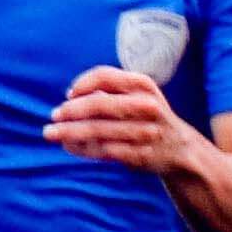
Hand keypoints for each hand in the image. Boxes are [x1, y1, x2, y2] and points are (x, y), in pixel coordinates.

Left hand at [45, 68, 203, 175]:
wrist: (181, 149)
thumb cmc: (147, 117)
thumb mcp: (137, 95)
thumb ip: (108, 91)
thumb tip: (68, 99)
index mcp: (143, 86)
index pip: (104, 76)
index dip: (81, 84)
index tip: (68, 95)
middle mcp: (147, 106)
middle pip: (99, 105)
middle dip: (70, 111)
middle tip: (53, 117)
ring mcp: (145, 132)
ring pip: (98, 131)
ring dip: (70, 133)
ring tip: (51, 134)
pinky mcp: (141, 155)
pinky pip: (105, 151)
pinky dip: (83, 149)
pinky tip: (70, 147)